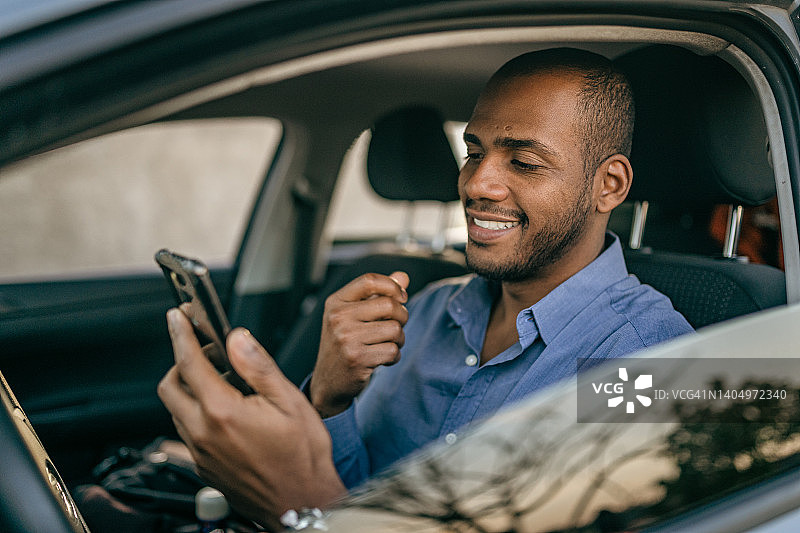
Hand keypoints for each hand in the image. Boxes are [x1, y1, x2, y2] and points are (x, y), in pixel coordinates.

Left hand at [157, 309, 345, 530]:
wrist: (302, 504)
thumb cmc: (303, 458)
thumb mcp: (290, 402)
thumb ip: (258, 367)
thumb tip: (237, 339)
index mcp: (223, 412)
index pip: (190, 362)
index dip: (182, 334)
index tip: (177, 318)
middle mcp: (204, 434)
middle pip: (171, 386)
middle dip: (181, 361)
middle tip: (206, 350)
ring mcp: (201, 454)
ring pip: (177, 409)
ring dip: (189, 388)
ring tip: (222, 380)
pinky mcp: (204, 467)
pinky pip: (188, 431)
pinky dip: (196, 412)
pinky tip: (225, 410)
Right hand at [309, 271, 409, 417]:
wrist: (328, 382)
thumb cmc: (345, 344)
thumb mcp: (354, 315)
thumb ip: (378, 295)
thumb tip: (403, 276)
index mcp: (336, 302)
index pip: (369, 280)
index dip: (392, 286)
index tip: (401, 297)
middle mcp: (338, 318)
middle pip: (388, 304)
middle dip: (402, 316)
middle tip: (396, 326)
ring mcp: (346, 338)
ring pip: (394, 329)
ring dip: (399, 339)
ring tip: (388, 344)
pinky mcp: (357, 358)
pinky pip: (393, 351)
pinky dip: (394, 356)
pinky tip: (383, 359)